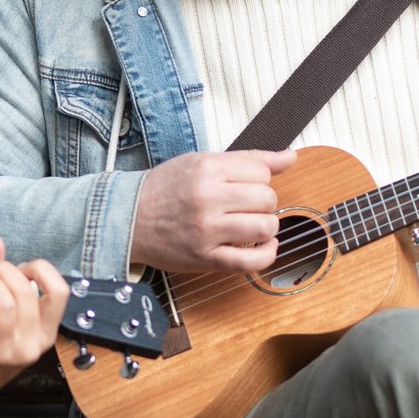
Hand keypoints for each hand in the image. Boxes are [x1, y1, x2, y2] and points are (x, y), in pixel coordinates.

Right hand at [128, 149, 297, 273]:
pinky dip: (266, 254)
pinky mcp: (206, 258)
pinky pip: (251, 261)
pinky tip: (263, 245)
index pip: (262, 172)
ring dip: (265, 226)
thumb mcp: (201, 162)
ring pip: (265, 226)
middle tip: (246, 206)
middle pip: (267, 198)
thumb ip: (248, 159)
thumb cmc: (164, 190)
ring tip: (251, 224)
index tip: (245, 185)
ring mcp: (207, 230)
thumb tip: (290, 157)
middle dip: (263, 202)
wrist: (128, 219)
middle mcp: (207, 198)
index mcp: (206, 169)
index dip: (259, 179)